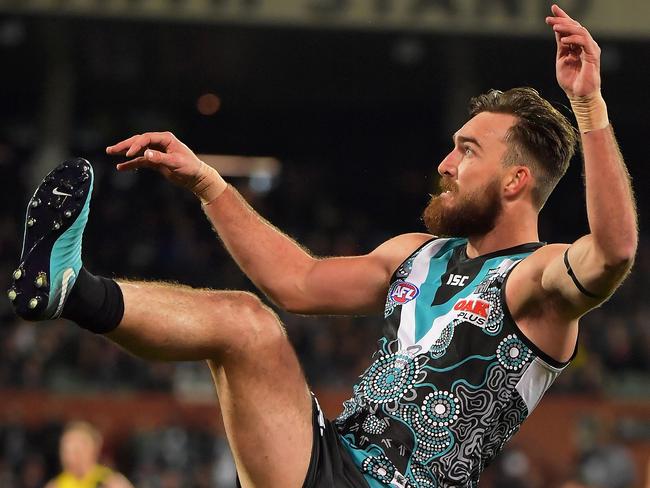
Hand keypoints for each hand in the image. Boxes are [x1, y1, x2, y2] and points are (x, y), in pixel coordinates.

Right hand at [106, 131, 226, 202]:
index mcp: (166, 139)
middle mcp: (160, 143)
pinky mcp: (156, 161)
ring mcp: (157, 152)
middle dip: (124, 145)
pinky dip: (132, 164)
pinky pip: (141, 161)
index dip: (136, 145)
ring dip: (125, 152)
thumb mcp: (175, 163)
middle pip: (138, 142)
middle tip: (110, 150)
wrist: (196, 177)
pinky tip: (121, 167)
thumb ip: (160, 158)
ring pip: (138, 150)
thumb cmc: (189, 167)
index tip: (128, 154)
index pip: (146, 138)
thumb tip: (145, 154)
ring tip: (110, 152)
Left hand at [545, 4, 600, 97]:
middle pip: (575, 26)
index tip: (552, 10)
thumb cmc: (571, 81)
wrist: (579, 96)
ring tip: (554, 26)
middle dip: (562, 20)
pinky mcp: (593, 55)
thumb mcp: (562, 60)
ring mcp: (590, 49)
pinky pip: (584, 41)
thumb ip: (562, 47)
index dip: (562, 18)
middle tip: (549, 18)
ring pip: (580, 31)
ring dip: (566, 27)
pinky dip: (573, 38)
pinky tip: (563, 40)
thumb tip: (557, 32)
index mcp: (577, 46)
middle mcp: (585, 45)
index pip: (570, 28)